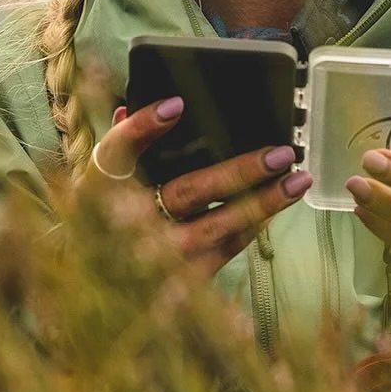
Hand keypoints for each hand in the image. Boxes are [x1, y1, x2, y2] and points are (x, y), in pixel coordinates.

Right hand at [69, 98, 312, 277]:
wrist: (93, 286)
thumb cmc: (103, 217)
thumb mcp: (104, 177)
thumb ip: (124, 139)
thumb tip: (154, 106)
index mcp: (99, 190)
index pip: (117, 152)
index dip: (143, 128)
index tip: (176, 105)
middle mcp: (128, 225)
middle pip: (188, 192)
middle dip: (238, 171)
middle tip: (279, 153)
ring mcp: (157, 258)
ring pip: (219, 228)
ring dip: (262, 204)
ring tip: (297, 180)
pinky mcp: (181, 282)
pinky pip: (225, 250)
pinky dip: (253, 226)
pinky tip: (277, 204)